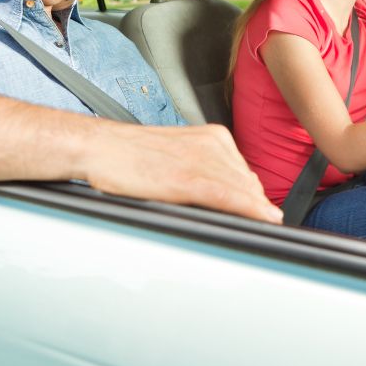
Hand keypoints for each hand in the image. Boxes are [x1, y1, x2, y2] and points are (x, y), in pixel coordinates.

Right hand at [86, 123, 283, 223]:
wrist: (100, 147)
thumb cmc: (131, 155)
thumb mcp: (179, 155)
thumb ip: (205, 170)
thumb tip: (228, 196)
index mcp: (212, 136)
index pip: (246, 174)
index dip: (256, 199)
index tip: (265, 215)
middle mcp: (213, 144)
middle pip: (249, 184)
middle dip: (257, 207)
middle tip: (264, 226)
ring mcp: (202, 159)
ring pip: (243, 191)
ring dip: (256, 212)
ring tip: (263, 228)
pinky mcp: (188, 178)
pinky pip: (228, 195)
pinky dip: (248, 209)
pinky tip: (262, 219)